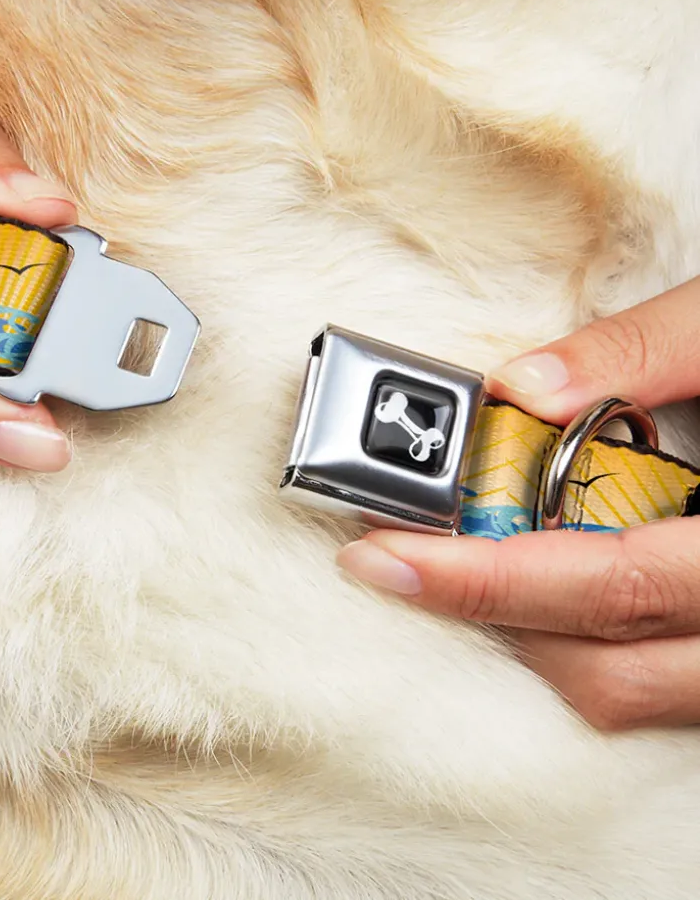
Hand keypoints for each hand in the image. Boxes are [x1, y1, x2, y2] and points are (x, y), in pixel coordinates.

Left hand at [338, 277, 699, 730]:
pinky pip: (663, 687)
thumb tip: (522, 386)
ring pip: (633, 694)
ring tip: (465, 567)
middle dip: (489, 615)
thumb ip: (643, 352)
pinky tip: (547, 587)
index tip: (383, 556)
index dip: (486, 578)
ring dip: (535, 639)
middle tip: (400, 557)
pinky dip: (590, 646)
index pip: (610, 583)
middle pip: (609, 668)